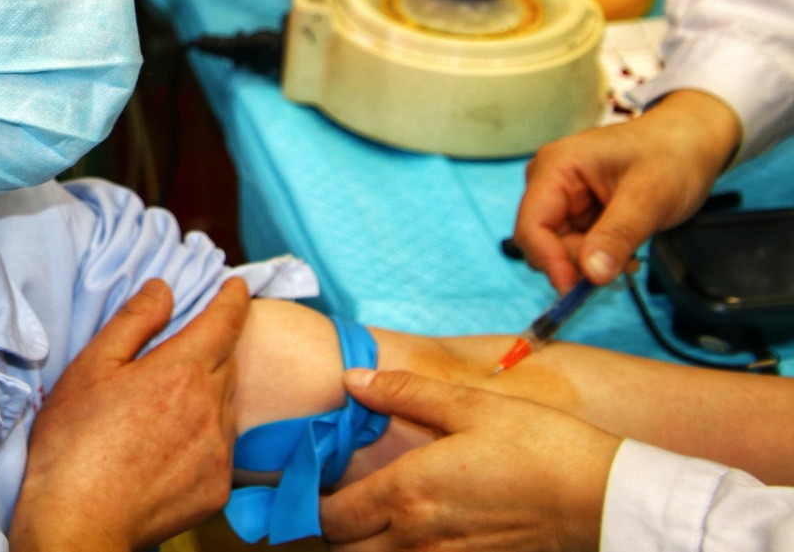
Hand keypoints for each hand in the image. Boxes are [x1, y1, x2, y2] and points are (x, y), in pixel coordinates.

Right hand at [9, 276, 250, 550]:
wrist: (78, 523)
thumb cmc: (74, 443)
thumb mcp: (92, 367)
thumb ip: (134, 321)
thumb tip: (164, 289)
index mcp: (181, 370)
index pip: (224, 322)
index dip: (233, 298)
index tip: (237, 285)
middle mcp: (210, 406)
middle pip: (227, 361)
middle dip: (215, 345)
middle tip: (189, 345)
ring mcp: (218, 450)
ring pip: (227, 403)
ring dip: (210, 391)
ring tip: (170, 400)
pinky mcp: (217, 486)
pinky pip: (222, 446)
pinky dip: (206, 434)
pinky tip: (172, 443)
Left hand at [319, 370, 619, 551]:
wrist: (600, 498)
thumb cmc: (536, 444)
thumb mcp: (467, 405)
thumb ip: (403, 393)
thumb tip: (351, 380)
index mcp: (409, 491)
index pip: (333, 515)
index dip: (315, 503)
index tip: (316, 485)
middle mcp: (419, 537)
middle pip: (348, 551)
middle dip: (338, 530)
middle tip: (344, 501)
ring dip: (370, 547)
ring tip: (378, 519)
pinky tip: (419, 535)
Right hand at [513, 90, 740, 290]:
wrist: (691, 141)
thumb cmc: (672, 156)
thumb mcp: (650, 196)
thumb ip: (618, 235)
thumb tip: (590, 275)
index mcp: (556, 167)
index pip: (532, 224)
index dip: (550, 260)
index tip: (577, 291)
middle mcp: (549, 181)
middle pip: (542, 240)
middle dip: (577, 261)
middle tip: (623, 263)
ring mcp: (561, 196)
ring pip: (558, 248)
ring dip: (591, 261)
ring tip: (630, 254)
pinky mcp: (575, 210)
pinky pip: (574, 245)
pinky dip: (597, 256)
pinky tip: (625, 250)